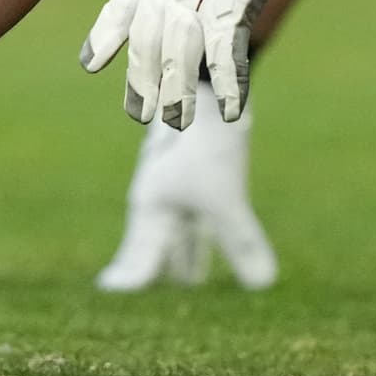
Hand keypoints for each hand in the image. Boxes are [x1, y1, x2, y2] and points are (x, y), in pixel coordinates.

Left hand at [78, 0, 302, 129]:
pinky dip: (229, 84)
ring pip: (179, 54)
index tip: (90, 65)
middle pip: (147, 39)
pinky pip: (226, 53)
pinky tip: (232, 109)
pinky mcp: (236, 1)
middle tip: (138, 113)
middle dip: (141, 79)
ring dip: (178, 92)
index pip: (124, 1)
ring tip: (176, 122)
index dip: (106, 35)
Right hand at [95, 108, 277, 290]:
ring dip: (182, 254)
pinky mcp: (194, 163)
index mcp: (152, 206)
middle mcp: (158, 195)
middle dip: (158, 271)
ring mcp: (174, 179)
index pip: (139, 257)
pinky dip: (198, 233)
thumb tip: (263, 286)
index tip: (113, 298)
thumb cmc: (205, 140)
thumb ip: (241, 240)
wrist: (204, 77)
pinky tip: (206, 227)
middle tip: (152, 298)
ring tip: (190, 277)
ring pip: (175, 227)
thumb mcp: (225, 196)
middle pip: (156, 244)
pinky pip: (192, 211)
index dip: (131, 280)